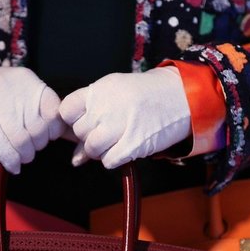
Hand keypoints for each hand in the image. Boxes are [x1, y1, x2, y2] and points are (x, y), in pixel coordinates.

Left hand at [59, 67, 190, 168]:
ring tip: (116, 141)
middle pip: (79, 132)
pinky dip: (114, 159)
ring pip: (91, 148)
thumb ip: (92, 118)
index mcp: (100, 89)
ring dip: (100, 151)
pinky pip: (108, 161)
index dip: (73, 120)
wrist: (182, 97)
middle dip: (89, 137)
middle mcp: (107, 105)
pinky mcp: (133, 143)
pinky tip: (125, 148)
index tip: (86, 121)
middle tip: (108, 132)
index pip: (67, 109)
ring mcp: (120, 124)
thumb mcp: (116, 95)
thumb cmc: (146, 96)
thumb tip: (76, 158)